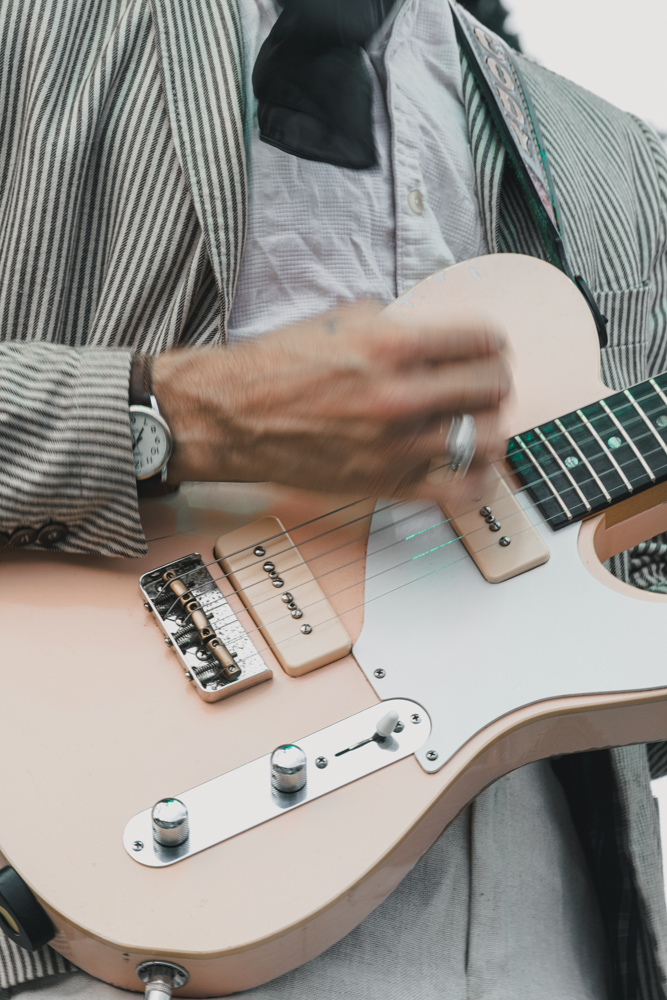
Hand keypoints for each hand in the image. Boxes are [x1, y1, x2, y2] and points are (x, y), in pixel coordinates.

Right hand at [152, 301, 509, 502]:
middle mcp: (402, 396)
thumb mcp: (344, 320)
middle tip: (484, 383)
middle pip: (494, 387)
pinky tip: (472, 467)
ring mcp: (398, 445)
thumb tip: (442, 336)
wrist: (234, 415)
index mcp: (394, 345)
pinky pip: (459, 492)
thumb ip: (401, 326)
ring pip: (488, 438)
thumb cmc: (279, 367)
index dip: (491, 343)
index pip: (484, 341)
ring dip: (489, 426)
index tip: (487, 349)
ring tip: (476, 422)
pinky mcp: (387, 483)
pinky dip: (478, 482)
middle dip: (494, 381)